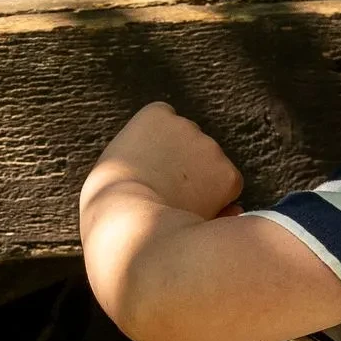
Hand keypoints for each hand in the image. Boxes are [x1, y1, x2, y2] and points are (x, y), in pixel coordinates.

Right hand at [86, 102, 242, 223]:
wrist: (128, 224)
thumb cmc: (112, 205)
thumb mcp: (116, 171)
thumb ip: (148, 165)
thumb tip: (197, 176)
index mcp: (154, 116)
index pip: (169, 126)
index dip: (163, 154)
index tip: (153, 172)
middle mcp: (186, 124)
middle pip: (192, 148)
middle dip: (186, 171)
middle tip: (164, 198)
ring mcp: (209, 148)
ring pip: (212, 170)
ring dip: (202, 187)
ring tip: (174, 209)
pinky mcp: (227, 174)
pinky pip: (228, 191)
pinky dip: (218, 204)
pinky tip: (192, 215)